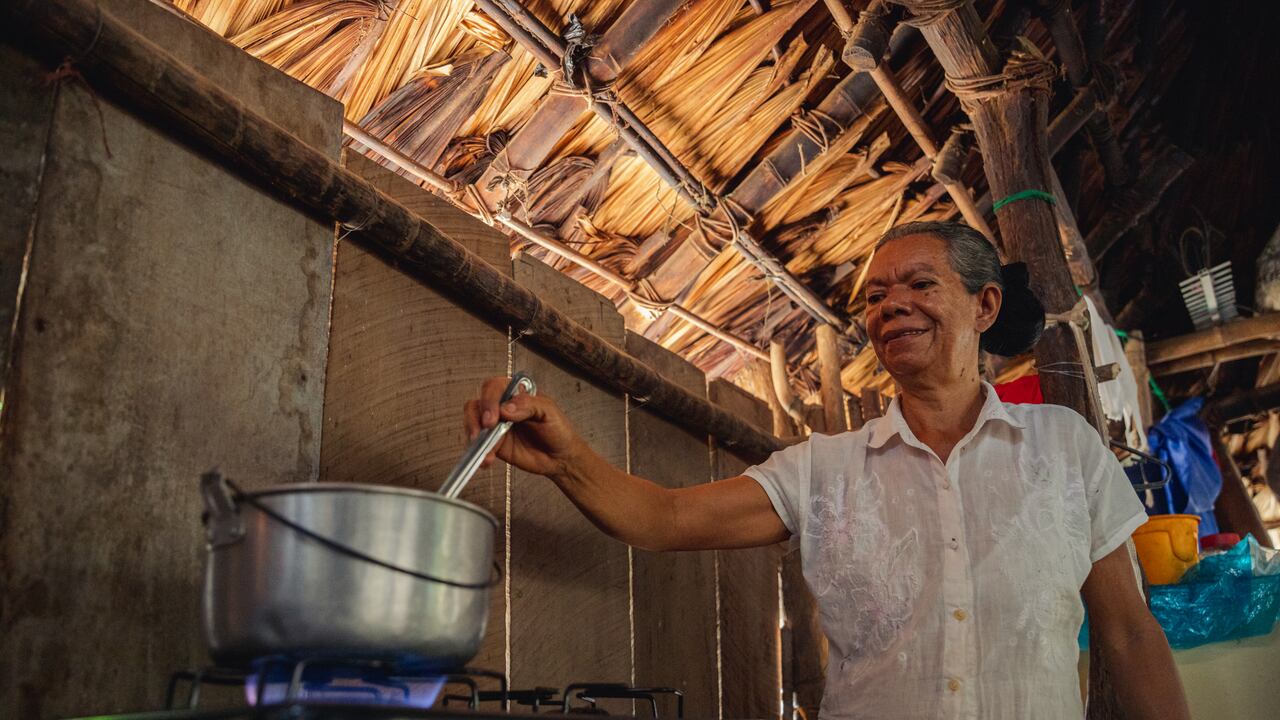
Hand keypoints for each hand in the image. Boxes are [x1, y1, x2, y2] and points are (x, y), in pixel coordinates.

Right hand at [463, 377, 589, 476]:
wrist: (561, 457)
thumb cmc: (558, 430)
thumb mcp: (550, 412)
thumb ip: (529, 405)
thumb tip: (505, 408)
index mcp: (516, 394)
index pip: (495, 387)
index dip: (491, 399)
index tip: (496, 415)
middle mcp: (503, 408)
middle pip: (478, 403)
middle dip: (477, 416)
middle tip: (487, 429)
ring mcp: (496, 426)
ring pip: (473, 423)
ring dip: (475, 435)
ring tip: (488, 450)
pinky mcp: (494, 444)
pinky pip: (479, 445)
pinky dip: (479, 452)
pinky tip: (487, 459)